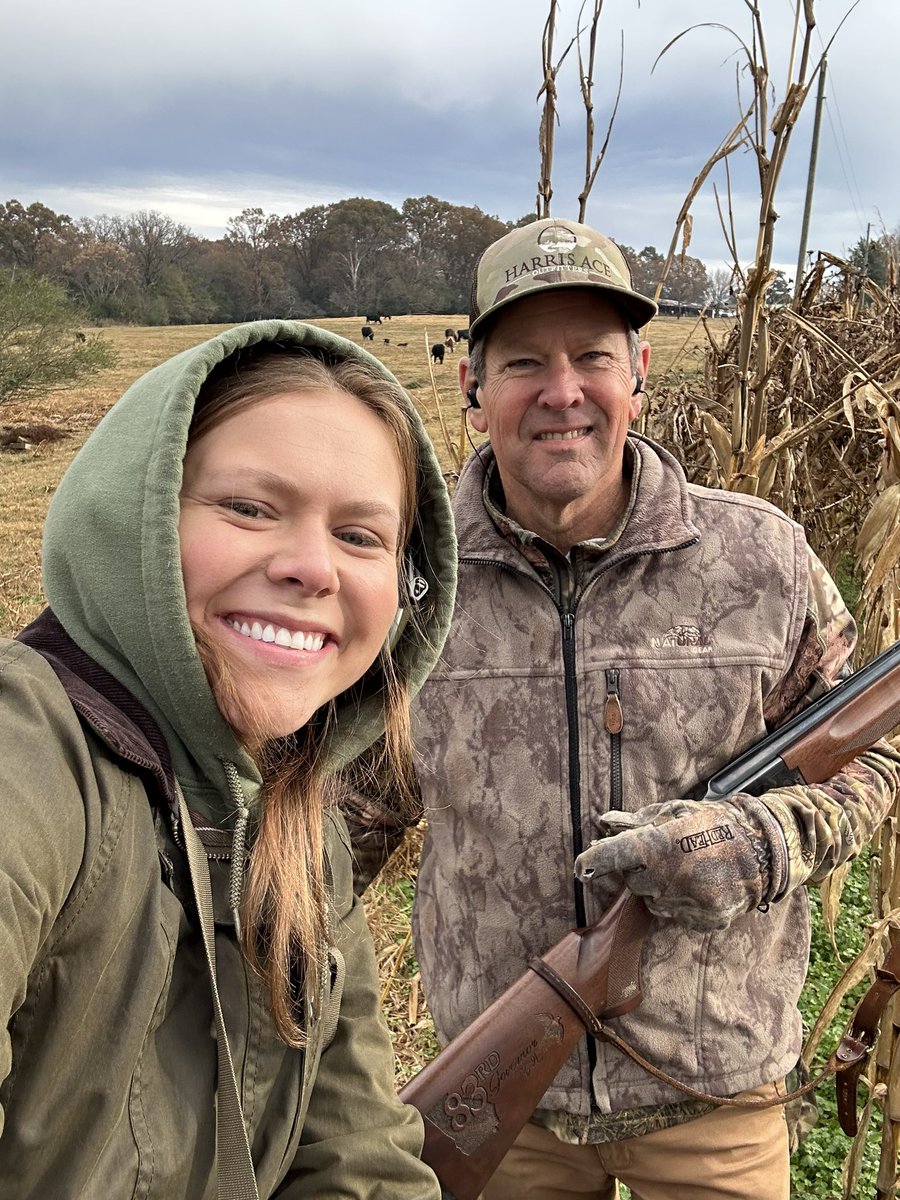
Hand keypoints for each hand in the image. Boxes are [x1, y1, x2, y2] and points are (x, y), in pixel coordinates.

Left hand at [574, 796, 786, 930]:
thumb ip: (637, 822)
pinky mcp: (703, 921)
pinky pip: (677, 915)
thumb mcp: (676, 813)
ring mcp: (687, 903)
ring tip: (688, 868)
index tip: (582, 867)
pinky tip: (701, 885)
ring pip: (653, 901)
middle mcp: (670, 878)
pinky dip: (682, 902)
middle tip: (664, 855)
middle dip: (641, 869)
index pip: (615, 855)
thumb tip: (604, 823)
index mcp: (661, 846)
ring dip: (660, 887)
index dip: (594, 861)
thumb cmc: (716, 823)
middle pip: (634, 881)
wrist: (765, 849)